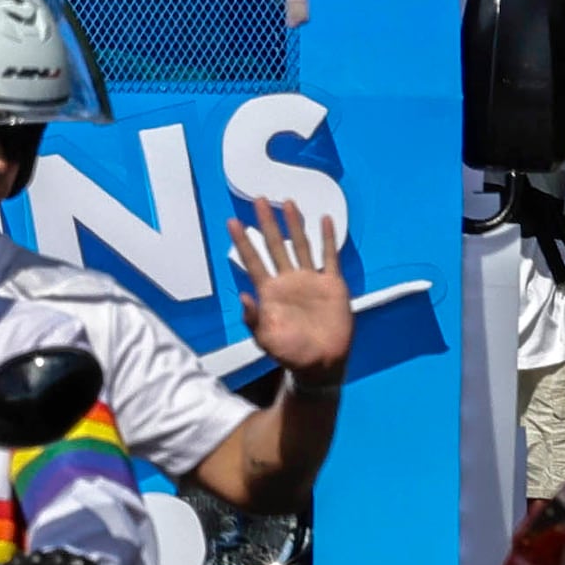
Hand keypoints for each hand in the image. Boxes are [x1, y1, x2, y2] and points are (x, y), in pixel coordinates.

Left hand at [232, 197, 354, 389]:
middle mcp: (289, 281)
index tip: (232, 221)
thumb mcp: (266, 339)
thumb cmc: (290, 354)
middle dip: (268, 223)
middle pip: (275, 245)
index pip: (253, 260)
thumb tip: (241, 296)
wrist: (321, 364)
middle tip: (259, 199)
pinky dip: (328, 239)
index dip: (243, 241)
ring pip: (301, 245)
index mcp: (270, 292)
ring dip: (295, 224)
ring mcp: (311, 281)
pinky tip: (326, 220)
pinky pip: (330, 257)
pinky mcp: (332, 285)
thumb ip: (253, 319)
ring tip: (288, 203)